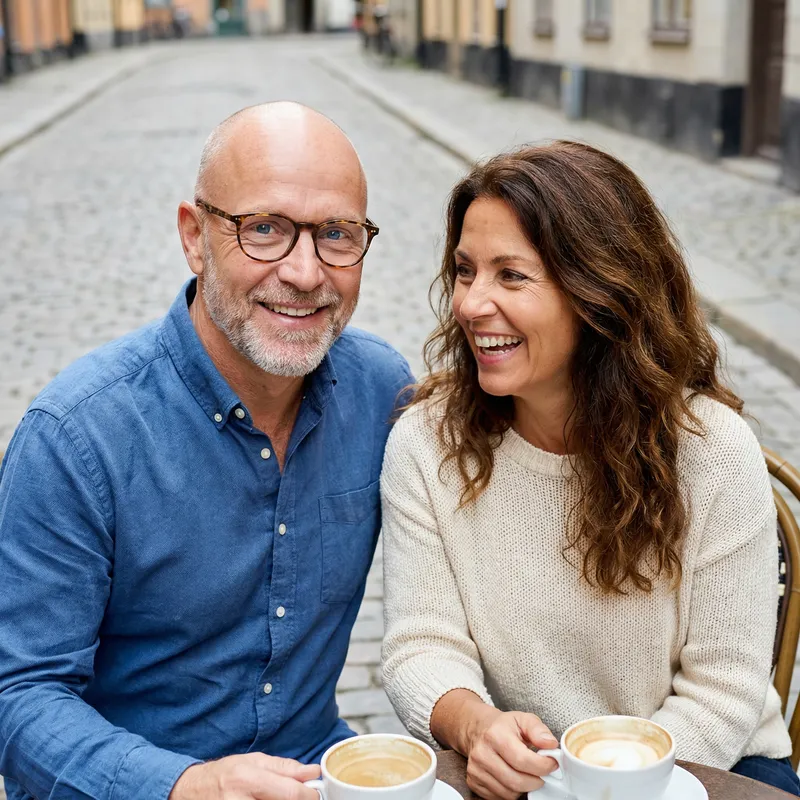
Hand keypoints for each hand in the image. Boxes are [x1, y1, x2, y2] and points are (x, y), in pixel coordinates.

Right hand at [169, 753, 320, 799]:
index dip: (309, 795)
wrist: (192, 791)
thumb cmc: (225, 774)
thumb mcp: (254, 761)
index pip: (289, 793)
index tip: (315, 793)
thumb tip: (312, 772)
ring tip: (273, 797)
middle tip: (301, 797)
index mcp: (248, 779)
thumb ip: (284, 768)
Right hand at [464, 709, 558, 799]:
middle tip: (542, 774)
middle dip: (536, 781)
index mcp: (495, 735)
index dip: (543, 766)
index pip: (523, 760)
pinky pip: (499, 798)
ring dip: (524, 788)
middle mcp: (482, 753)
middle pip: (516, 781)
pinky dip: (511, 792)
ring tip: (526, 774)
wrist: (479, 730)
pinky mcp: (474, 782)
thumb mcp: (523, 720)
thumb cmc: (504, 727)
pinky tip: (513, 778)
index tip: (552, 764)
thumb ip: (539, 730)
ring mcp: (476, 769)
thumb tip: (550, 744)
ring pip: (509, 793)